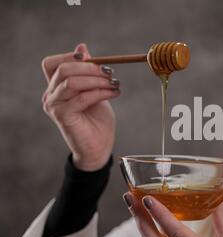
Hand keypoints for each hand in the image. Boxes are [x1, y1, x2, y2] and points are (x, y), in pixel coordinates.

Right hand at [41, 43, 119, 170]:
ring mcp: (54, 106)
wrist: (99, 146)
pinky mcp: (62, 116)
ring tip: (114, 83)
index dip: (69, 56)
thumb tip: (82, 47)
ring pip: (72, 81)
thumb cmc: (97, 120)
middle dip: (90, 67)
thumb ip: (87, 72)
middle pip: (64, 69)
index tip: (90, 58)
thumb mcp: (95, 90)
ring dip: (97, 79)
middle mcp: (51, 95)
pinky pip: (82, 97)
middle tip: (110, 72)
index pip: (52, 64)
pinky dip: (100, 92)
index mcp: (56, 87)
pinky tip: (114, 93)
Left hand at [123, 192, 222, 236]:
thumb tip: (220, 195)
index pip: (176, 233)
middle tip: (130, 198)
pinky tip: (147, 224)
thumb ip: (222, 219)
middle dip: (140, 218)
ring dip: (142, 226)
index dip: (160, 215)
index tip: (147, 198)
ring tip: (135, 207)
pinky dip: (150, 235)